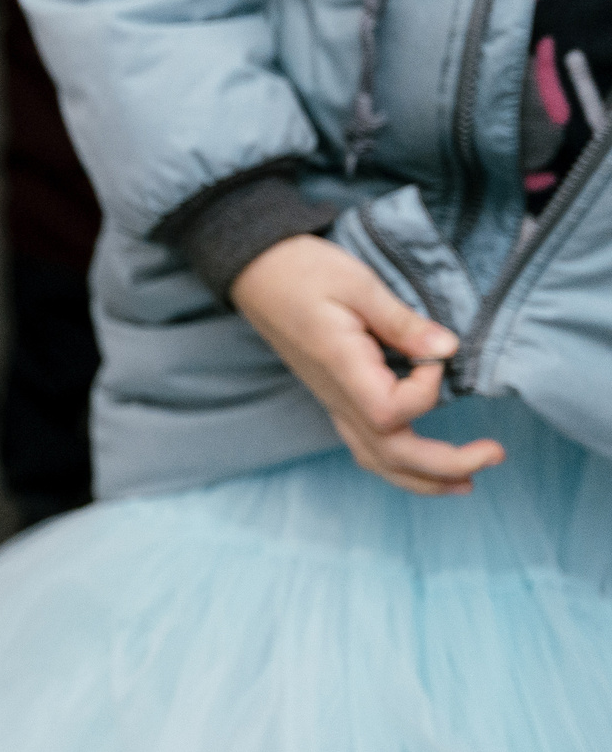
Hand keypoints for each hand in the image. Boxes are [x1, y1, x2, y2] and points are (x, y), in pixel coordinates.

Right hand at [231, 234, 505, 494]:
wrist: (257, 270)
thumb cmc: (303, 270)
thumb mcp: (357, 283)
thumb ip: (402, 322)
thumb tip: (448, 351)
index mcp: (341, 368)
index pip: (392, 411)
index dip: (425, 392)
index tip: (433, 355)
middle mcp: (336, 395)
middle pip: (391, 454)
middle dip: (447, 464)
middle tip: (495, 453)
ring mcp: (332, 400)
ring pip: (376, 460)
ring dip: (424, 479)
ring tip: (467, 482)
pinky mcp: (334, 397)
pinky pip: (365, 447)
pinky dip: (398, 465)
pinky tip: (420, 463)